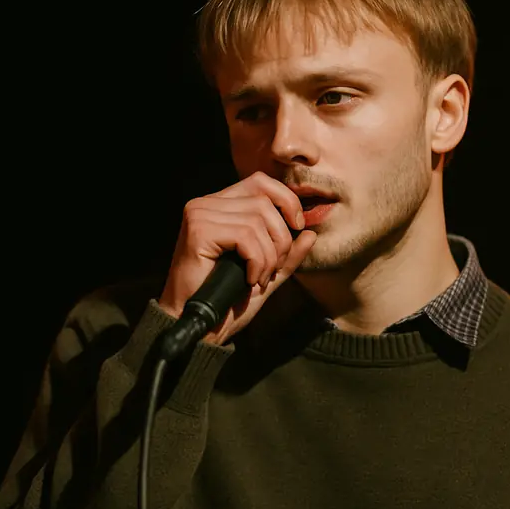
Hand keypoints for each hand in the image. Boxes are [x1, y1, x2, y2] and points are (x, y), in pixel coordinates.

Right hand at [157, 172, 317, 345]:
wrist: (202, 326)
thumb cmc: (229, 300)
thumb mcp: (267, 273)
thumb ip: (288, 254)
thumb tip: (311, 232)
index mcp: (221, 206)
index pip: (261, 182)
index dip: (286, 200)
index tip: (297, 227)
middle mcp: (207, 203)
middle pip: (264, 202)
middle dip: (281, 239)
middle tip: (273, 269)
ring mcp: (199, 214)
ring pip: (257, 221)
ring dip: (269, 256)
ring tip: (259, 278)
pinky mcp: (198, 230)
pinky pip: (246, 236)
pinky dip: (257, 261)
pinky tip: (249, 279)